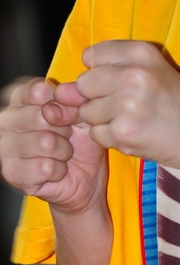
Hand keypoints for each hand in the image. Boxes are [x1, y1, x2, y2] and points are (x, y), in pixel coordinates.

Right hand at [0, 77, 106, 213]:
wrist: (86, 173)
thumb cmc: (80, 136)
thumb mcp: (84, 111)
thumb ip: (73, 98)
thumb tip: (57, 98)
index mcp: (21, 98)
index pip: (37, 90)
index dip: (63, 102)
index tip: (72, 111)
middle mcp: (6, 119)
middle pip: (40, 116)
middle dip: (65, 127)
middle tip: (68, 134)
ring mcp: (5, 147)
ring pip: (44, 142)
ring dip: (64, 150)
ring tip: (63, 152)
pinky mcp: (11, 173)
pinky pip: (44, 167)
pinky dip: (59, 170)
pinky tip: (57, 169)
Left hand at [76, 40, 179, 167]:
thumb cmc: (173, 100)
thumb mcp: (150, 69)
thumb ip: (107, 70)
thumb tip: (62, 90)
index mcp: (141, 51)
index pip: (91, 55)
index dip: (99, 71)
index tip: (118, 80)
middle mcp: (134, 74)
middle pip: (84, 83)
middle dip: (95, 97)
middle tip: (123, 103)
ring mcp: (128, 104)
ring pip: (87, 111)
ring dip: (102, 119)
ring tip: (131, 118)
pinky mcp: (124, 131)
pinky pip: (96, 134)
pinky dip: (110, 137)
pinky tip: (132, 132)